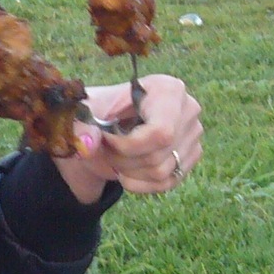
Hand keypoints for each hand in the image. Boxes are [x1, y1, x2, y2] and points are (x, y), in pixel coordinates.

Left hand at [53, 74, 202, 202]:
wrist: (106, 126)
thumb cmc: (98, 112)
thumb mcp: (83, 113)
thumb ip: (80, 127)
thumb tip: (87, 145)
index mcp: (168, 89)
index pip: (161, 133)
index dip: (128, 146)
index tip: (105, 139)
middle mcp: (188, 109)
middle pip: (158, 156)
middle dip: (123, 160)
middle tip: (106, 149)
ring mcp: (194, 134)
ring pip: (162, 172)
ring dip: (129, 172)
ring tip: (116, 156)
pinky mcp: (192, 155)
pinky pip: (168, 182)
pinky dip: (140, 184)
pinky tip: (126, 172)